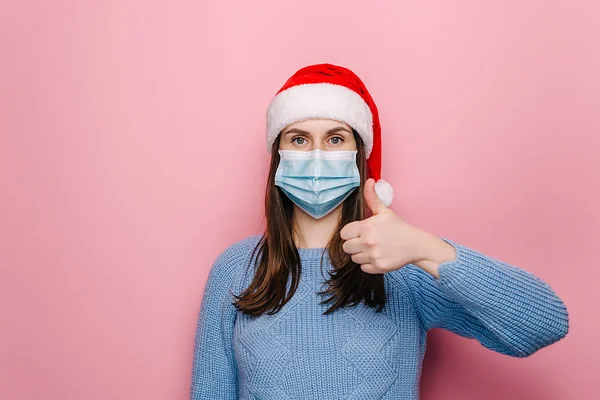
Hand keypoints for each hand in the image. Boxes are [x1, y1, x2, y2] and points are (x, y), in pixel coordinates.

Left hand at [339, 179, 455, 276]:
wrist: (415, 245)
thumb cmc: (398, 228)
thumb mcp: (384, 212)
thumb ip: (372, 198)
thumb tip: (369, 181)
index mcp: (367, 227)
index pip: (344, 234)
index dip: (350, 233)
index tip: (359, 232)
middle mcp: (368, 242)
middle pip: (346, 247)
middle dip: (354, 244)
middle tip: (366, 241)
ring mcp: (373, 255)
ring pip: (354, 258)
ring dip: (361, 255)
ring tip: (373, 248)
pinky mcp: (378, 267)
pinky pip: (363, 268)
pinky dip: (368, 264)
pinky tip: (378, 256)